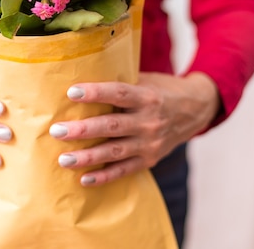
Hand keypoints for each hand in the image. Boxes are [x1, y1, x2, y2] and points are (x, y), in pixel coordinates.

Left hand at [49, 72, 220, 185]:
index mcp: (147, 96)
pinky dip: (104, 176)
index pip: (118, 93)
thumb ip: (120, 82)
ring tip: (63, 159)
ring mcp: (150, 143)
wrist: (195, 110)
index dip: (96, 93)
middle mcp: (150, 121)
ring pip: (115, 152)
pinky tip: (84, 178)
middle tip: (57, 131)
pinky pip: (124, 170)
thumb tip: (81, 76)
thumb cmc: (160, 90)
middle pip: (112, 126)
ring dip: (88, 156)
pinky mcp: (150, 159)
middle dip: (83, 130)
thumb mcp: (145, 80)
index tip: (72, 92)